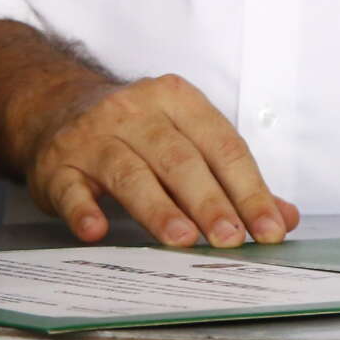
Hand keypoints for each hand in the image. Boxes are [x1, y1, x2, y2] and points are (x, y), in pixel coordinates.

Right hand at [26, 74, 300, 248]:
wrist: (57, 108)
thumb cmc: (137, 132)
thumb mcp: (186, 138)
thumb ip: (233, 177)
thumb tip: (283, 218)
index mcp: (176, 99)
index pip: (222, 145)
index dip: (248, 189)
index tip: (268, 229)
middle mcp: (134, 111)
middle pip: (179, 159)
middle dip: (209, 201)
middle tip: (230, 239)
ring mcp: (93, 136)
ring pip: (130, 172)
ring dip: (158, 208)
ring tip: (182, 240)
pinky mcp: (58, 165)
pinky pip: (71, 188)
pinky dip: (83, 210)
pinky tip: (97, 230)